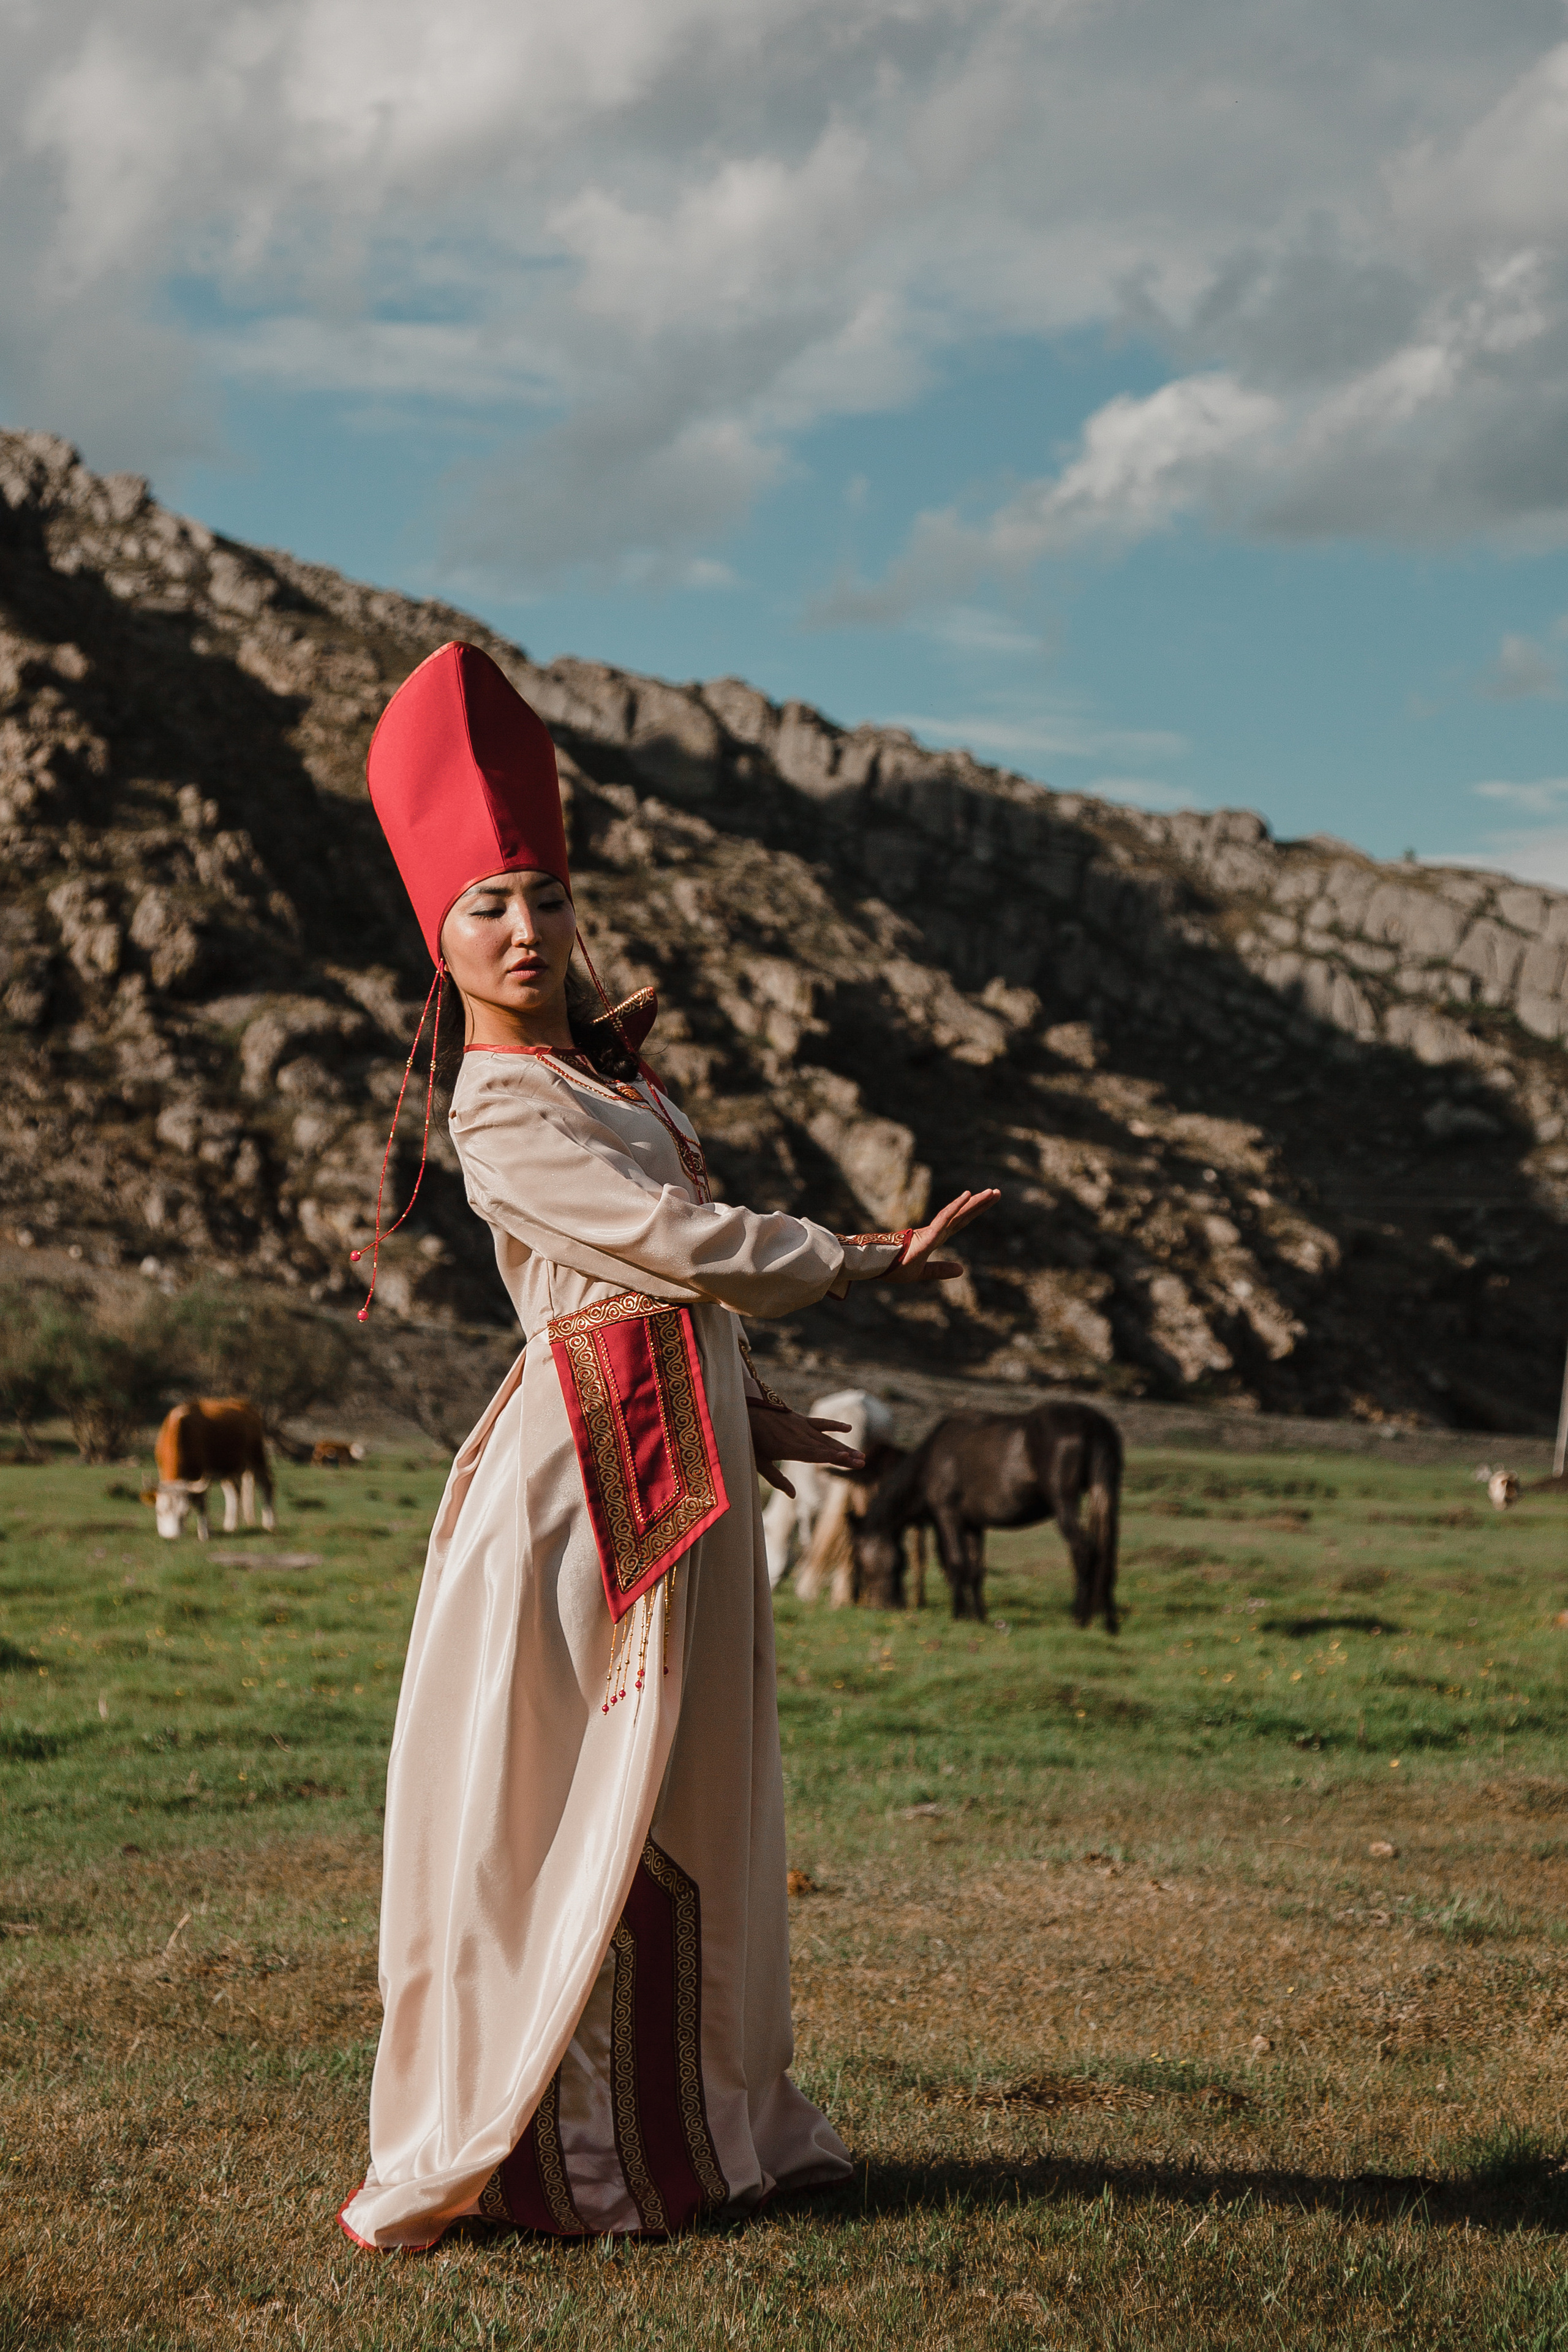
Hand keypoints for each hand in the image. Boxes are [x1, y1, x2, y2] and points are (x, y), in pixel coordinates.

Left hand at [747, 1404, 864, 1497]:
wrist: (745, 1411)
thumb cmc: (750, 1440)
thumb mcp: (759, 1463)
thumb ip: (777, 1479)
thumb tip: (793, 1495)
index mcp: (788, 1448)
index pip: (815, 1455)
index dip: (832, 1457)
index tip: (848, 1459)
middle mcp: (798, 1437)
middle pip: (825, 1448)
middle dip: (845, 1455)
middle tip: (862, 1462)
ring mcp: (801, 1427)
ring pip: (826, 1438)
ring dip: (844, 1446)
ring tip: (860, 1454)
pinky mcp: (801, 1420)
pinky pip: (820, 1422)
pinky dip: (834, 1425)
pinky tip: (848, 1428)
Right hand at [883, 1187, 1000, 1283]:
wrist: (873, 1267)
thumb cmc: (892, 1267)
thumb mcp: (922, 1273)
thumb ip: (940, 1270)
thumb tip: (963, 1270)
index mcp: (935, 1238)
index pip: (960, 1222)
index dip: (975, 1210)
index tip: (990, 1199)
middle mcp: (935, 1231)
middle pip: (963, 1215)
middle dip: (981, 1203)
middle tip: (998, 1192)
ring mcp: (930, 1232)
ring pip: (956, 1214)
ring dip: (974, 1203)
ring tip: (991, 1192)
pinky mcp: (925, 1237)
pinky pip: (943, 1220)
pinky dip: (955, 1208)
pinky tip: (967, 1197)